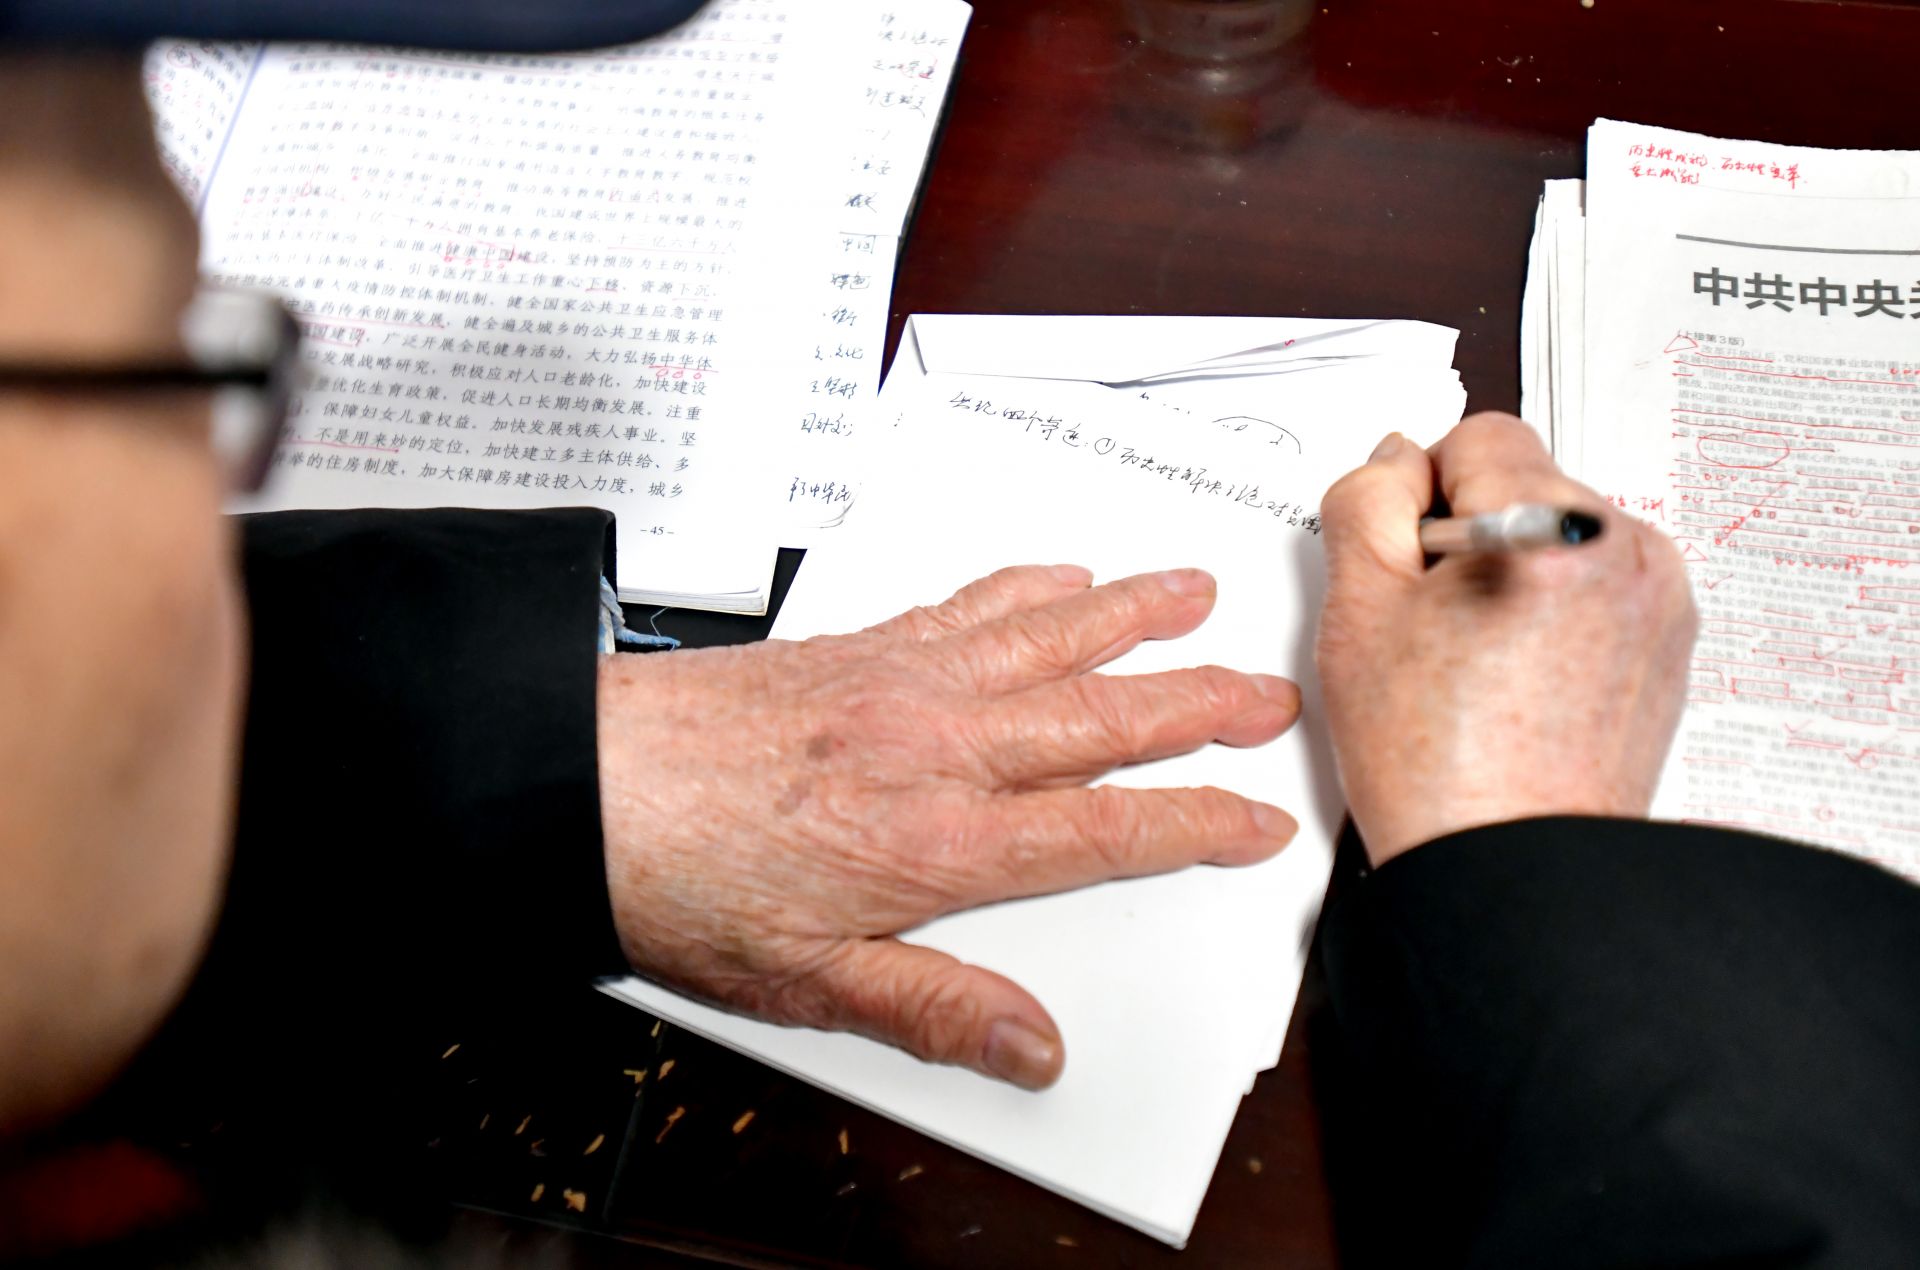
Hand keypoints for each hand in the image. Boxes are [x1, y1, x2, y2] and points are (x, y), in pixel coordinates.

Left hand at [596, 566, 1301, 1088]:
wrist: (587, 779)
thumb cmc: (682, 879)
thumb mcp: (808, 983)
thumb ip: (932, 1007)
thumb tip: (1031, 1046)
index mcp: (940, 840)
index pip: (1106, 830)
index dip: (1195, 824)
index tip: (1257, 819)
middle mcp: (940, 745)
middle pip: (1101, 718)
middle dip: (1199, 705)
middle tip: (1270, 695)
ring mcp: (903, 681)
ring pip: (1048, 639)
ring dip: (1133, 616)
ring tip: (1198, 595)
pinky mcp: (861, 646)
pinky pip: (968, 604)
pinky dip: (1028, 585)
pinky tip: (1060, 573)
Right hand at [1316, 413, 1696, 866]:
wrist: (1510, 869)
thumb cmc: (1436, 768)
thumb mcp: (1356, 614)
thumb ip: (1366, 505)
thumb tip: (1396, 462)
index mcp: (1556, 531)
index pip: (1480, 436)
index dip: (1422, 492)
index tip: (1408, 564)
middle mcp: (1629, 554)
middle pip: (1527, 481)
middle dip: (1471, 534)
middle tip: (1434, 629)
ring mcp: (1661, 602)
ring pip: (1562, 534)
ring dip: (1516, 571)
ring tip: (1477, 663)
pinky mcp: (1670, 644)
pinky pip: (1598, 587)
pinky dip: (1555, 613)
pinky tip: (1518, 680)